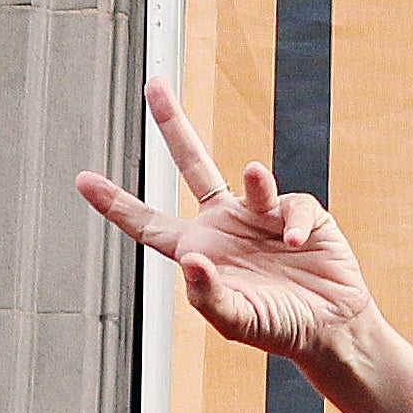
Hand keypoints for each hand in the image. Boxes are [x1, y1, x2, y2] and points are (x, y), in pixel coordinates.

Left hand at [74, 79, 383, 382]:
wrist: (329, 328)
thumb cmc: (276, 328)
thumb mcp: (235, 321)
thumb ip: (207, 295)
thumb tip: (191, 258)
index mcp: (199, 249)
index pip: (148, 223)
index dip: (116, 204)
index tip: (82, 179)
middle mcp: (225, 224)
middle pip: (192, 164)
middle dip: (174, 124)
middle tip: (154, 84)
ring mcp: (261, 214)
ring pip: (252, 178)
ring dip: (255, 180)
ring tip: (256, 174)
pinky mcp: (298, 213)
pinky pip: (293, 205)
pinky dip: (294, 221)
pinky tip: (296, 243)